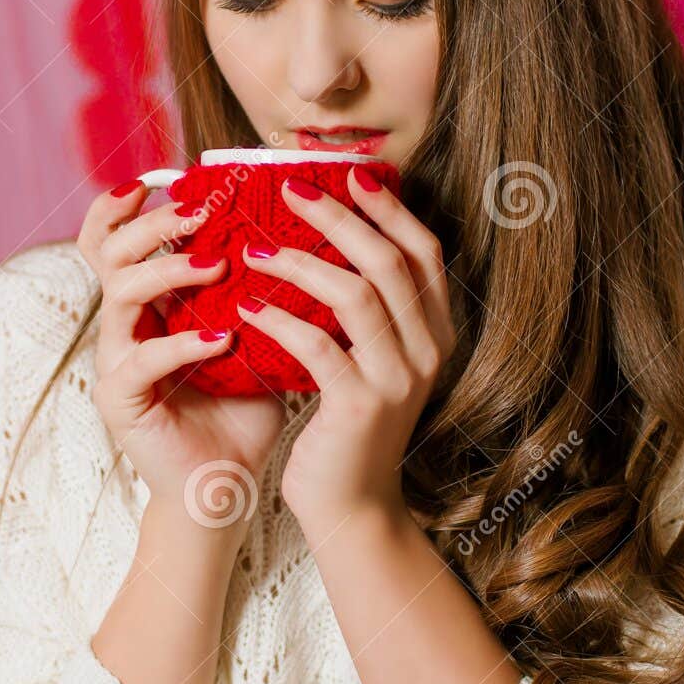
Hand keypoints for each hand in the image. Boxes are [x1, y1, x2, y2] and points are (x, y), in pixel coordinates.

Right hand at [76, 181, 285, 518]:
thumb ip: (268, 287)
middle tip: (202, 210)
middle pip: (109, 250)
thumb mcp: (261, 335)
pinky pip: (140, 360)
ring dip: (170, 272)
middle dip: (155, 223)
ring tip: (218, 265)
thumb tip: (318, 230)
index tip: (177, 176)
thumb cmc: (245, 407)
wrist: (228, 483)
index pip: (120, 236)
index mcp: (151, 302)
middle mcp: (124, 323)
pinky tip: (224, 339)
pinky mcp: (119, 399)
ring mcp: (115, 360)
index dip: (132, 203)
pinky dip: (182, 344)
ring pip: (118, 294)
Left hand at [234, 167, 456, 538]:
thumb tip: (332, 239)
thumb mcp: (371, 360)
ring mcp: (398, 381)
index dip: (389, 209)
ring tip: (254, 250)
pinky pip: (317, 346)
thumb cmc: (348, 427)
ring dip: (300, 262)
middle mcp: (428, 352)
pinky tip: (246, 308)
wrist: (351, 507)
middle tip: (291, 191)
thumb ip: (367, 310)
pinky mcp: (359, 408)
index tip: (349, 176)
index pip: (423, 252)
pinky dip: (279, 319)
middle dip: (338, 217)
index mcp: (437, 333)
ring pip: (355, 295)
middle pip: (388, 262)